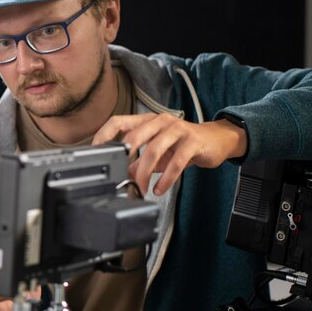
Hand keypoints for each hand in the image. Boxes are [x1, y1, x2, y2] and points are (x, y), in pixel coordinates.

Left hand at [93, 114, 247, 195]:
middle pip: (135, 136)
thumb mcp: (157, 152)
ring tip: (141, 189)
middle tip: (119, 177)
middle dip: (124, 158)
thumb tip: (121, 175)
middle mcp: (161, 121)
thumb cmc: (183, 144)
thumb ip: (138, 161)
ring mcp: (178, 129)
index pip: (119, 122)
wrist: (216, 141)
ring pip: (154, 150)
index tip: (95, 151)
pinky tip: (159, 189)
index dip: (104, 135)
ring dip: (144, 173)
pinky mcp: (192, 142)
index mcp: (148, 121)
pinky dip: (165, 179)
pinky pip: (176, 162)